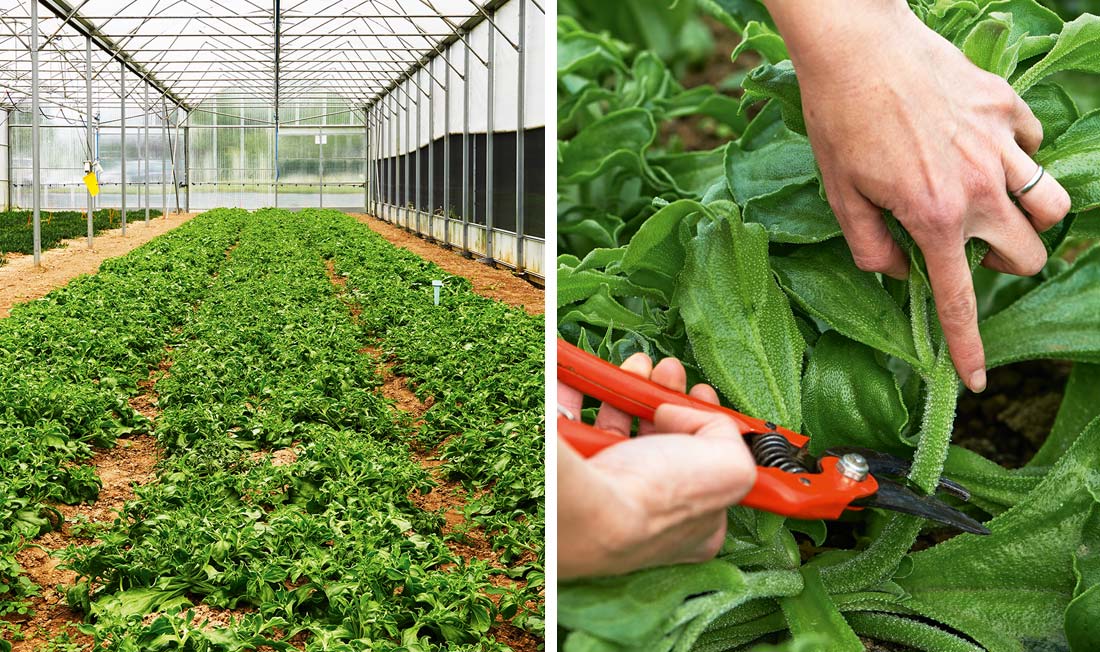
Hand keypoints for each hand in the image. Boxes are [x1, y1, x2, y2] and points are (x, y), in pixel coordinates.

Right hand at [558, 352, 755, 578]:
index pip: (705, 467)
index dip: (705, 425)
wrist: (591, 511)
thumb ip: (725, 432)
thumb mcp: (730, 466)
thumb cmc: (661, 497)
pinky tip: (591, 374)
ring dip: (628, 390)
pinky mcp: (571, 467)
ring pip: (617, 429)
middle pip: (660, 441)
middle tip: (669, 371)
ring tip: (638, 364)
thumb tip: (682, 413)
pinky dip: (579, 393)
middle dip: (665, 397)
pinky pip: (572, 421)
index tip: (700, 393)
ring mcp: (606, 490)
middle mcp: (649, 509)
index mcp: (694, 519)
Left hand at [764, 0, 1071, 391]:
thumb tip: (898, 274)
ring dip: (1030, 217)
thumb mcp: (841, 195)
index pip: (961, 299)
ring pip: (1055, 205)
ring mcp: (1002, 146)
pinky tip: (979, 148)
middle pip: (1031, 254)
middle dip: (1008, 263)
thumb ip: (871, 248)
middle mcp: (980, 188)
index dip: (970, 347)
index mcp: (935, 218)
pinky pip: (1036, 146)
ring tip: (991, 204)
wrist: (857, 46)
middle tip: (972, 249)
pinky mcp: (1008, 108)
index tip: (980, 380)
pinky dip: (1018, 158)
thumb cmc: (840, 120)